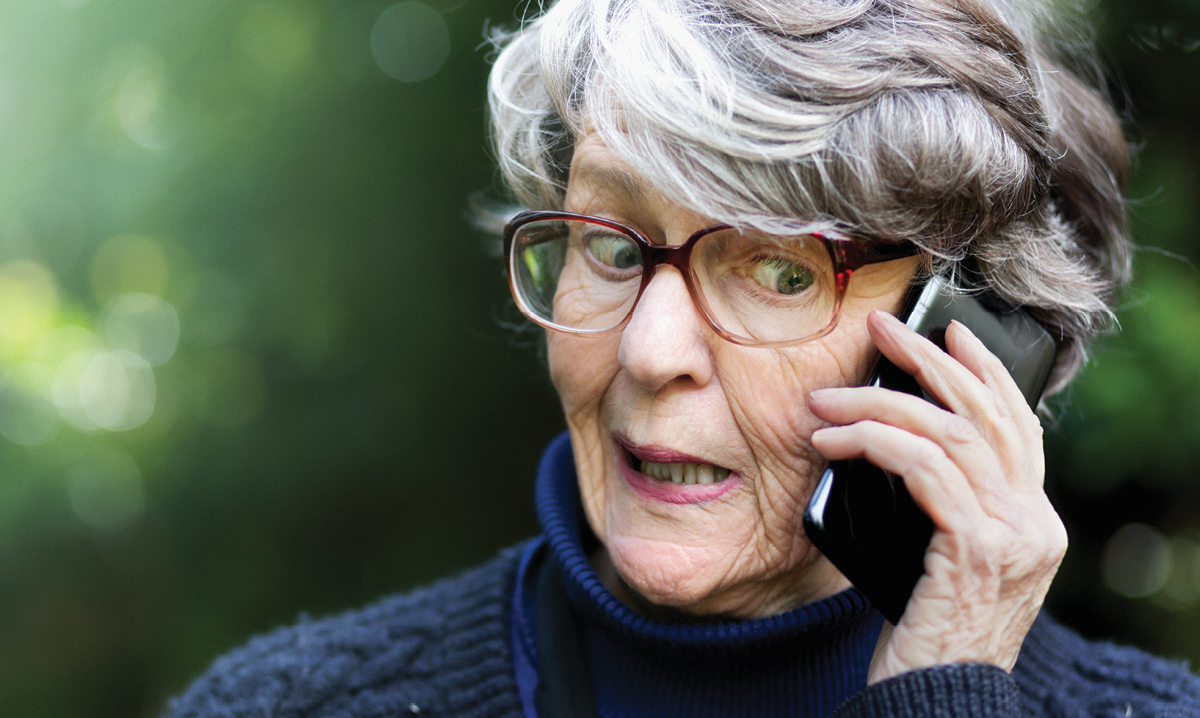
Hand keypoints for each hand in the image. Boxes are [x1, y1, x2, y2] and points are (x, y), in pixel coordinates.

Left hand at [807, 310, 1066, 683]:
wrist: (935, 702)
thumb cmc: (926, 634)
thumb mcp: (943, 560)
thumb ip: (944, 506)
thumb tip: (893, 440)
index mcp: (1033, 522)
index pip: (1016, 426)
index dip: (983, 372)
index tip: (947, 331)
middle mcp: (1037, 524)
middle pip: (986, 415)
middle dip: (929, 362)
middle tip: (882, 330)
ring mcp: (1016, 535)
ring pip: (949, 434)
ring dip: (877, 405)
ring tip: (822, 403)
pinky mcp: (980, 548)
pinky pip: (922, 469)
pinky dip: (872, 444)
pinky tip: (831, 443)